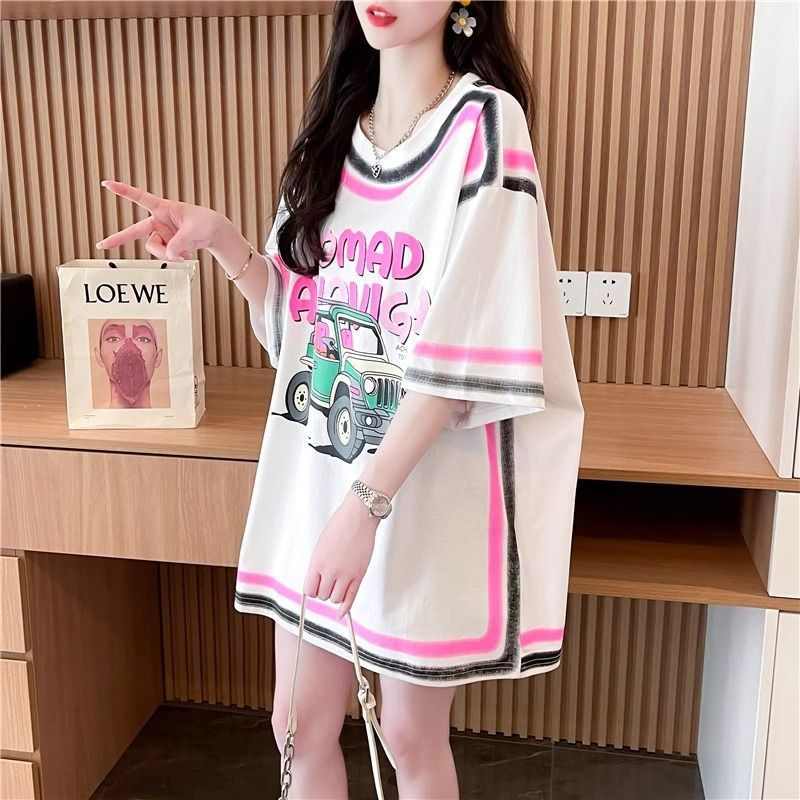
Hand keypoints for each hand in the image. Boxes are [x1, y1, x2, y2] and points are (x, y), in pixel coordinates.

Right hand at [95, 179, 226, 259]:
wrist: (214, 232)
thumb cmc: (205, 223)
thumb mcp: (193, 232)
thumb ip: (179, 244)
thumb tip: (170, 256)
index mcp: (163, 208)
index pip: (140, 198)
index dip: (124, 191)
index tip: (107, 184)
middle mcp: (158, 221)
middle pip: (134, 231)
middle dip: (118, 239)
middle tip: (101, 246)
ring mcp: (161, 234)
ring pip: (154, 248)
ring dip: (167, 253)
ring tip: (184, 252)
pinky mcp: (166, 245)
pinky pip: (164, 255)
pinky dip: (173, 257)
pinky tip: (185, 255)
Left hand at [303, 490, 380, 618]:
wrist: (359, 516)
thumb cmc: (340, 525)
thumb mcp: (322, 544)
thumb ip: (319, 563)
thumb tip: (318, 578)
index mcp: (317, 562)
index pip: (309, 589)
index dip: (311, 590)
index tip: (314, 588)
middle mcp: (330, 571)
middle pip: (322, 595)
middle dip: (324, 591)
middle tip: (327, 583)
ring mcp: (346, 574)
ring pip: (336, 598)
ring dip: (335, 595)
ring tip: (337, 586)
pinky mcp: (359, 574)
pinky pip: (351, 597)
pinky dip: (345, 608)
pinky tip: (341, 613)